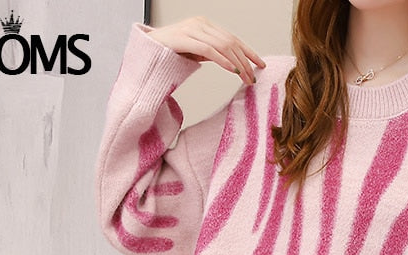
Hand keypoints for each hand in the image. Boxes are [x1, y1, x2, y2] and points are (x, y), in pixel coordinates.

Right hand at [147, 17, 265, 84]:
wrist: (147, 53)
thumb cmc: (171, 54)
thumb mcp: (196, 53)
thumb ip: (212, 53)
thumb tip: (233, 64)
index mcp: (205, 25)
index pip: (233, 38)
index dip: (249, 52)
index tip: (260, 64)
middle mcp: (200, 24)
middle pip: (231, 42)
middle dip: (245, 61)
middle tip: (253, 78)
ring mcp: (191, 29)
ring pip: (223, 46)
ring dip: (237, 64)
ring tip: (246, 78)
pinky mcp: (183, 39)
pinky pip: (209, 50)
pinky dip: (223, 61)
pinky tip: (233, 71)